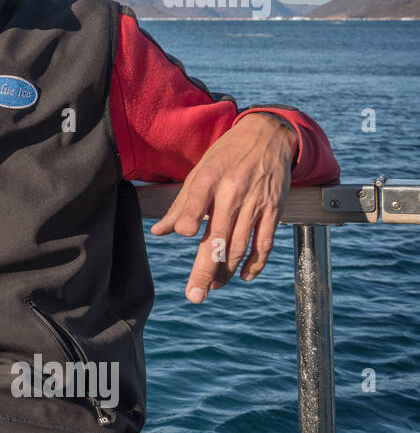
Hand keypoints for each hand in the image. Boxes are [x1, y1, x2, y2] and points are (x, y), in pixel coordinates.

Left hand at [149, 114, 296, 302]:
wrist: (269, 136)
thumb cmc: (226, 156)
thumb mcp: (200, 171)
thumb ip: (180, 204)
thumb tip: (159, 232)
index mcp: (209, 177)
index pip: (198, 199)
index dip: (191, 216)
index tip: (185, 234)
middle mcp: (233, 191)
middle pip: (218, 236)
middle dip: (206, 269)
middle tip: (195, 295)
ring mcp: (256, 202)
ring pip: (240, 245)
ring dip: (226, 271)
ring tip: (212, 287)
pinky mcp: (274, 210)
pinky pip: (265, 243)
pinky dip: (255, 263)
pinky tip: (244, 276)